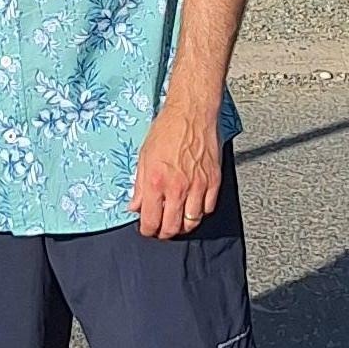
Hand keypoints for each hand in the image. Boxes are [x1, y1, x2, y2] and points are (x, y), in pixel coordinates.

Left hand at [131, 98, 221, 241]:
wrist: (192, 114)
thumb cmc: (167, 130)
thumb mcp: (143, 157)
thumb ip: (139, 186)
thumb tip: (135, 206)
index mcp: (156, 182)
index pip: (151, 221)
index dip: (147, 230)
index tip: (147, 230)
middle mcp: (178, 188)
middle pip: (173, 227)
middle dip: (164, 233)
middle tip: (161, 230)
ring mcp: (198, 186)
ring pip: (192, 222)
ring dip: (183, 226)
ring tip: (177, 221)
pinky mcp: (213, 181)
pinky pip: (208, 208)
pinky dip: (200, 212)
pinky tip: (193, 207)